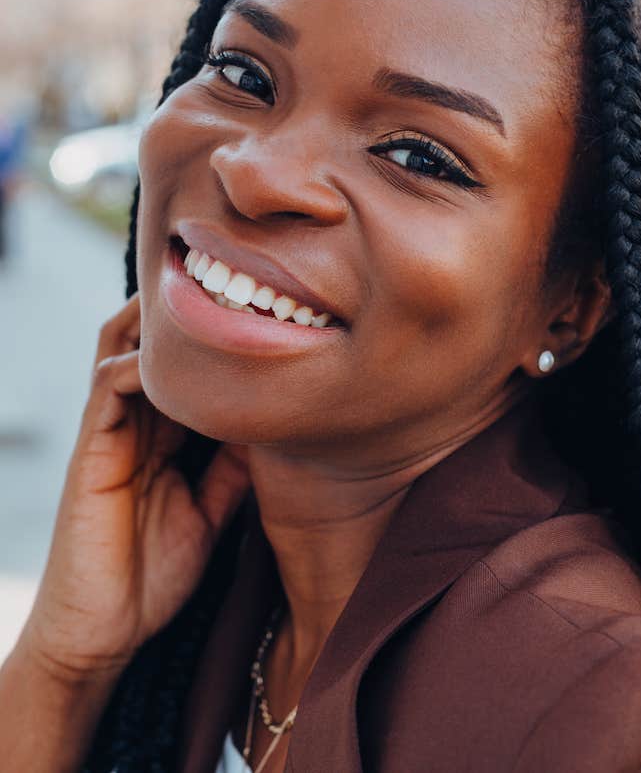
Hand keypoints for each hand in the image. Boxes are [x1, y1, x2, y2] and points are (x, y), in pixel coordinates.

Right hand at [19, 292, 251, 682]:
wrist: (101, 633)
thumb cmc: (153, 575)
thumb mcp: (210, 513)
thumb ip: (233, 469)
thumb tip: (275, 429)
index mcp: (163, 438)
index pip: (184, 371)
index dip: (215, 341)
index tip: (260, 312)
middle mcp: (135, 425)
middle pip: (149, 345)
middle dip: (183, 313)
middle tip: (231, 282)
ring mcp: (109, 434)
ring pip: (123, 350)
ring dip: (157, 323)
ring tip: (202, 295)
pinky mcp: (90, 451)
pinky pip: (108, 388)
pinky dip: (140, 365)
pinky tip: (177, 361)